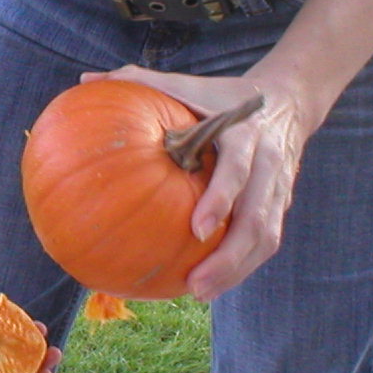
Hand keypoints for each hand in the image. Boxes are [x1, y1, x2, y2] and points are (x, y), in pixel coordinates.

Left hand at [90, 64, 308, 301]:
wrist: (286, 100)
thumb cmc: (219, 95)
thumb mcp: (185, 83)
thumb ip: (138, 80)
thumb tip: (85, 79)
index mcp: (245, 134)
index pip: (237, 171)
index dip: (220, 199)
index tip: (197, 228)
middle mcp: (268, 164)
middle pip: (258, 219)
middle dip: (230, 257)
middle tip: (196, 285)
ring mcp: (279, 189)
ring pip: (266, 237)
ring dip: (236, 270)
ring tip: (200, 293)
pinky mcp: (281, 204)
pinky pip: (266, 241)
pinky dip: (241, 265)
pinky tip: (210, 284)